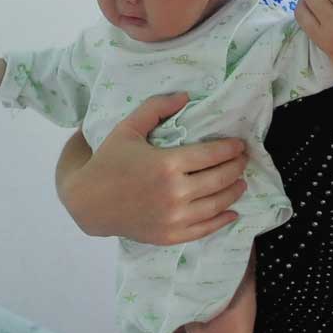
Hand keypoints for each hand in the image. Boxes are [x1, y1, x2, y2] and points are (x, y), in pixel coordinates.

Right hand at [60, 93, 249, 245]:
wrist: (88, 202)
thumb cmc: (108, 161)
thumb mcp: (128, 128)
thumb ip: (156, 108)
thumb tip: (185, 96)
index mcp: (167, 164)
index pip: (212, 155)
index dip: (230, 149)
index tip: (239, 145)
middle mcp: (175, 193)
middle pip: (220, 179)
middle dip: (237, 167)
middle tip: (244, 160)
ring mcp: (174, 217)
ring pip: (217, 204)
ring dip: (234, 191)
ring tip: (242, 182)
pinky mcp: (170, 235)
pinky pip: (205, 229)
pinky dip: (222, 220)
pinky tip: (232, 212)